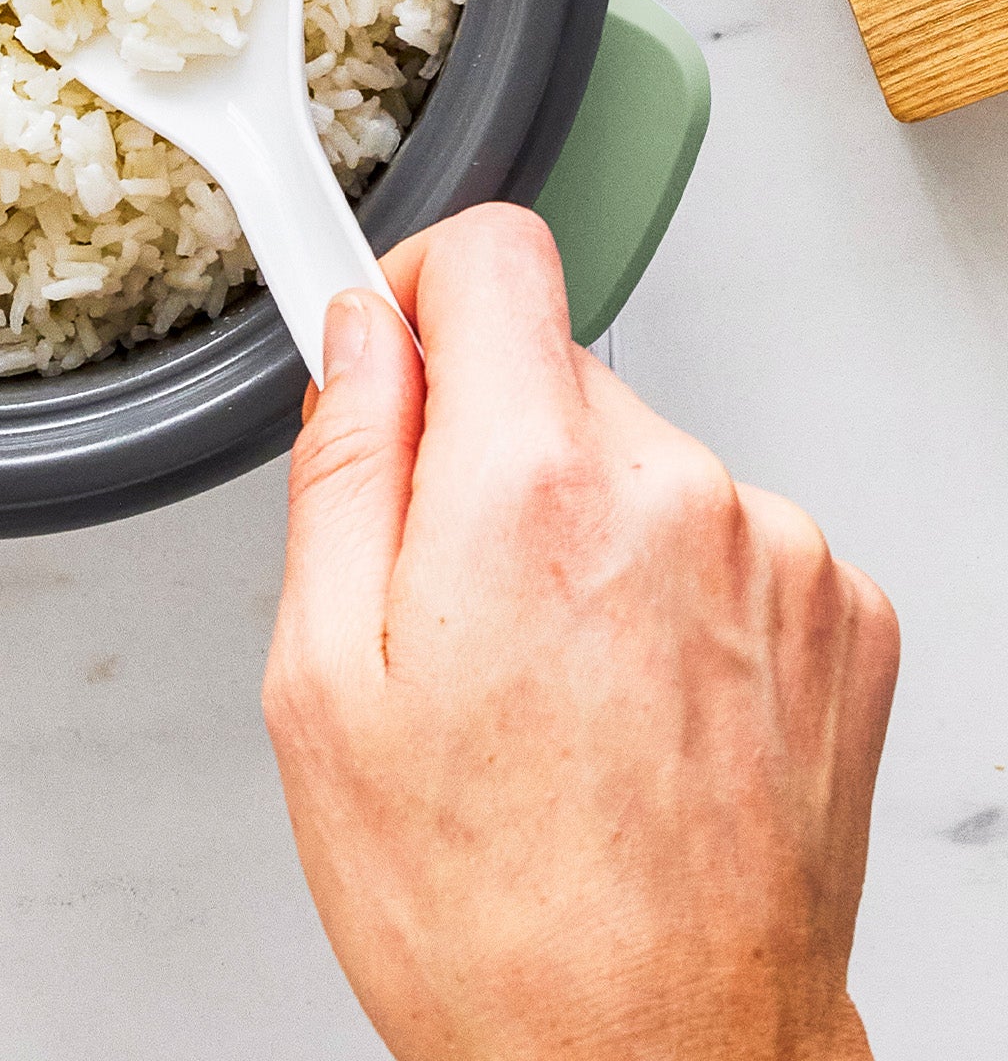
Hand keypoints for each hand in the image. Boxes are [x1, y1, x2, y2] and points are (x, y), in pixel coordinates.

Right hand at [264, 206, 896, 1060]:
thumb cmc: (489, 915)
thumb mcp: (323, 683)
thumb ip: (343, 466)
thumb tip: (361, 340)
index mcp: (529, 491)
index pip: (491, 253)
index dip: (417, 288)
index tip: (392, 348)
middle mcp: (678, 495)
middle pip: (554, 369)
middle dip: (484, 451)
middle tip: (448, 605)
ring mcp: (781, 556)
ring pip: (637, 457)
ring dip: (581, 528)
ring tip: (549, 688)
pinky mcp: (847, 617)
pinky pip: (723, 531)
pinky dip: (670, 588)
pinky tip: (632, 708)